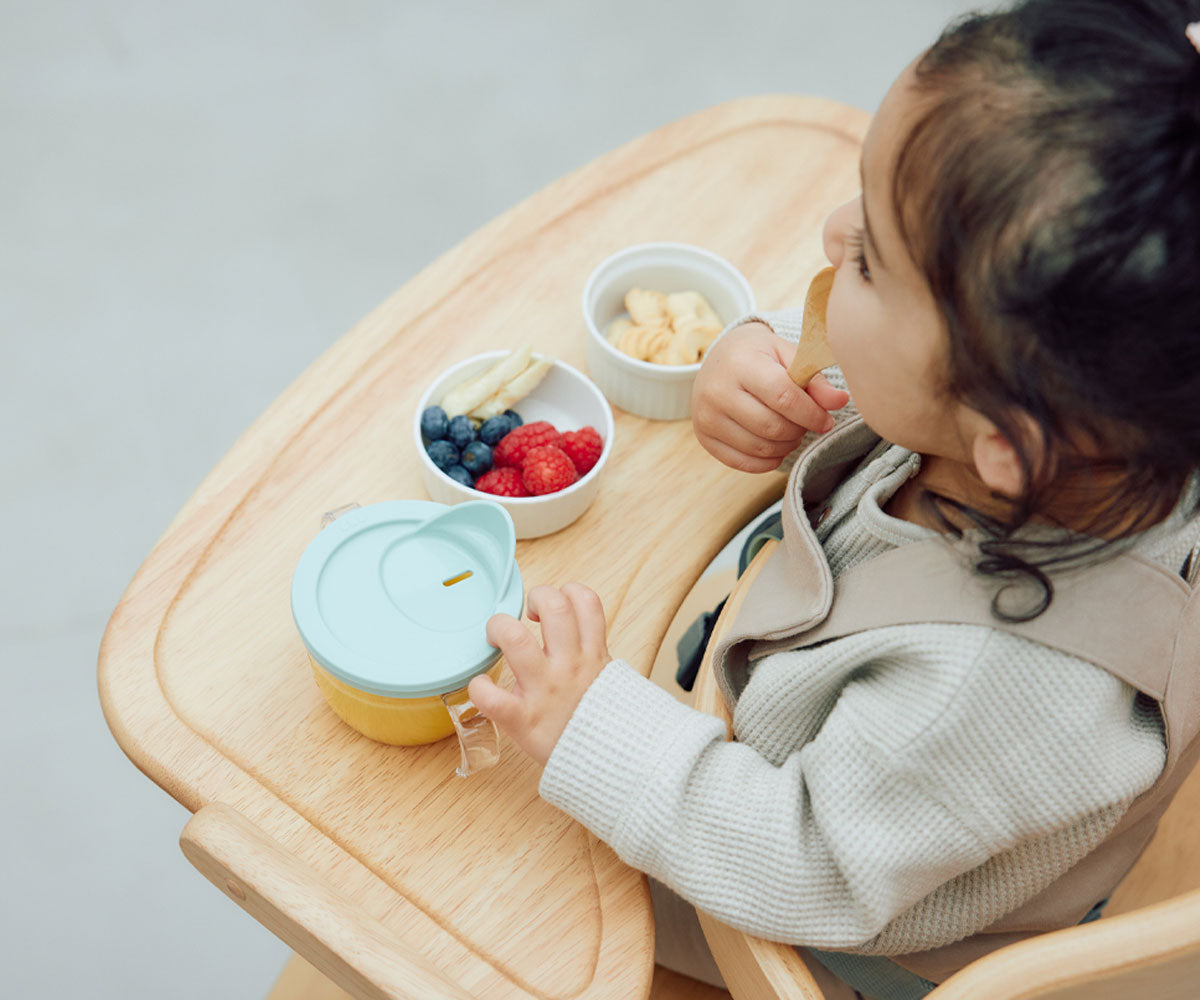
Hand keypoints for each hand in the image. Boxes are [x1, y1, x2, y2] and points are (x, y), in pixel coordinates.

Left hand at [468, 583, 610, 766]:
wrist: (614, 770)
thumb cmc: (605, 727)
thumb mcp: (612, 683)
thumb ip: (596, 658)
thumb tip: (587, 637)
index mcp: (593, 656)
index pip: (585, 601)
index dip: (567, 592)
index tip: (555, 610)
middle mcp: (570, 667)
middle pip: (553, 606)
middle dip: (535, 597)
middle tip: (526, 615)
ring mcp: (545, 691)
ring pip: (515, 638)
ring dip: (499, 627)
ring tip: (496, 637)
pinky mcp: (524, 720)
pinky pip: (492, 698)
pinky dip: (479, 689)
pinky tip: (481, 688)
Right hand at [691, 322, 848, 471]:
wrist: (720, 358)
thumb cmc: (760, 356)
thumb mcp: (788, 355)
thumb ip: (815, 379)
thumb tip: (840, 402)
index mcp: (741, 364)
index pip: (783, 397)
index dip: (811, 414)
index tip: (826, 420)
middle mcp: (717, 391)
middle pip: (771, 427)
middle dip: (799, 430)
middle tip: (806, 423)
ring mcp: (707, 417)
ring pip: (759, 448)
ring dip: (785, 445)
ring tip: (791, 431)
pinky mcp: (704, 437)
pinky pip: (742, 463)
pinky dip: (767, 461)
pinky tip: (776, 447)